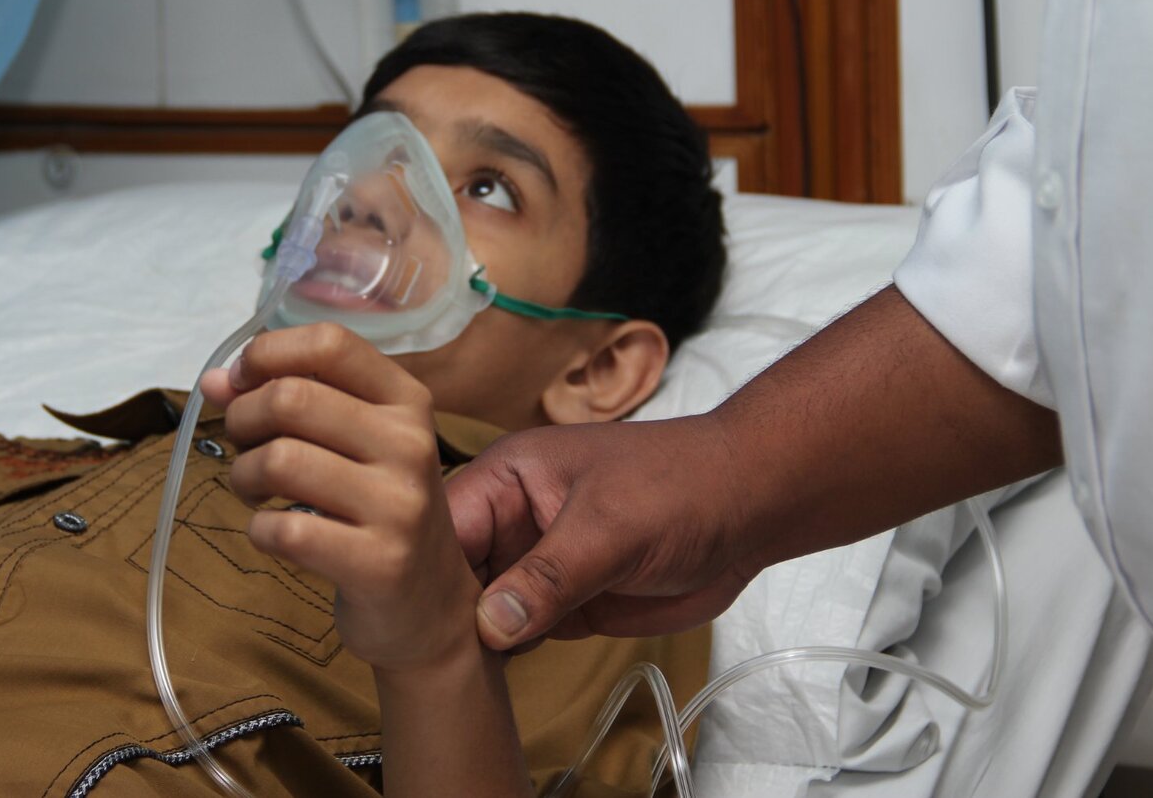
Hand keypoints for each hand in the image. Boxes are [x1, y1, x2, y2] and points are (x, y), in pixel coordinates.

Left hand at [202, 323, 483, 673]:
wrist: (430, 606)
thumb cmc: (378, 512)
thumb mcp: (353, 443)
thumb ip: (290, 399)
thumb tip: (215, 379)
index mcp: (407, 401)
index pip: (330, 343)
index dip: (267, 354)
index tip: (240, 382)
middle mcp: (411, 444)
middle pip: (292, 396)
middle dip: (243, 419)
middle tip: (245, 447)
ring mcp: (399, 505)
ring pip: (279, 459)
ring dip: (244, 476)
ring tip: (255, 491)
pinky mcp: (380, 562)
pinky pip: (283, 529)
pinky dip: (259, 530)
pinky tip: (275, 534)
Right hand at [446, 415, 755, 651]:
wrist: (749, 508)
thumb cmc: (684, 486)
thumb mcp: (612, 527)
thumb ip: (550, 577)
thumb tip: (489, 626)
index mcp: (507, 476)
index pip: (439, 523)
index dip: (415, 567)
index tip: (402, 617)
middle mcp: (509, 518)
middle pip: (448, 571)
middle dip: (436, 611)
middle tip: (417, 655)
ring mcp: (534, 562)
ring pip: (478, 608)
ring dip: (467, 639)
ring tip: (444, 669)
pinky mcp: (561, 601)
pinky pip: (514, 632)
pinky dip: (501, 656)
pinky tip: (484, 677)